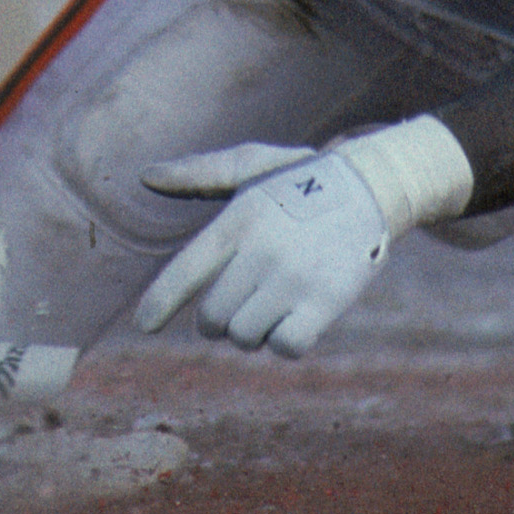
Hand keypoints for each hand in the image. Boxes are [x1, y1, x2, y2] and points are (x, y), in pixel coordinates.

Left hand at [135, 142, 392, 356]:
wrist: (370, 187)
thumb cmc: (298, 179)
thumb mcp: (248, 166)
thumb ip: (196, 175)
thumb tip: (145, 176)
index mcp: (238, 219)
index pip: (186, 270)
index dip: (160, 301)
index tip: (143, 325)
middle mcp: (262, 251)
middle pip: (213, 318)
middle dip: (217, 320)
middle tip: (236, 305)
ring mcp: (294, 279)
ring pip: (246, 337)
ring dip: (252, 330)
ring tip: (271, 302)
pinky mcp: (325, 302)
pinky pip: (286, 347)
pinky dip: (285, 341)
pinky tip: (295, 317)